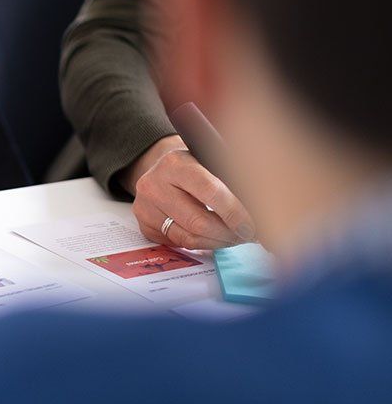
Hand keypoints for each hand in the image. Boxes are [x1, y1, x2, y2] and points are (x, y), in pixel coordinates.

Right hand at [122, 136, 255, 249]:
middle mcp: (154, 184)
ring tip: (234, 238)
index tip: (252, 226)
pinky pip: (178, 243)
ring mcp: (145, 206)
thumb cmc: (195, 165)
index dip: (234, 213)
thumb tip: (260, 209)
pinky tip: (214, 237)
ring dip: (217, 242)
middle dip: (228, 234)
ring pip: (188, 237)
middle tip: (248, 236)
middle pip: (198, 221)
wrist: (161, 168)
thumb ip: (230, 178)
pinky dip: (201, 244)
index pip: (210, 192)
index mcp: (175, 163)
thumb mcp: (209, 159)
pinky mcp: (144, 224)